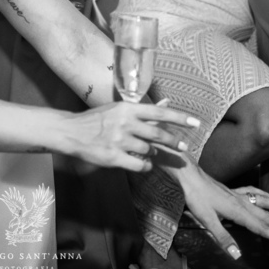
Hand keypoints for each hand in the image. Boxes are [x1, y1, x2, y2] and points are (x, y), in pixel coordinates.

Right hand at [64, 102, 199, 171]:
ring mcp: (119, 140)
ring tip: (149, 152)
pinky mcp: (113, 157)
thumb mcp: (119, 109)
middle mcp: (125, 123)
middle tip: (184, 147)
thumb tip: (167, 103)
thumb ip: (144, 109)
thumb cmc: (97, 119)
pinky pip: (139, 164)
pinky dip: (145, 165)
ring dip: (153, 153)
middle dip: (174, 141)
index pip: (160, 113)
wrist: (72, 132)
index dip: (179, 118)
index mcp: (128, 108)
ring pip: (148, 150)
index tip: (196, 123)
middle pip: (158, 134)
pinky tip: (143, 163)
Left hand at [170, 162, 268, 257]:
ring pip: (265, 202)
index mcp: (239, 212)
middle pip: (268, 216)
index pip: (262, 228)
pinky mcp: (233, 191)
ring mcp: (239, 195)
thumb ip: (223, 238)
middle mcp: (243, 203)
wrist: (189, 175)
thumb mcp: (207, 220)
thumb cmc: (196, 198)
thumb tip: (238, 256)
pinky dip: (266, 196)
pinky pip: (254, 193)